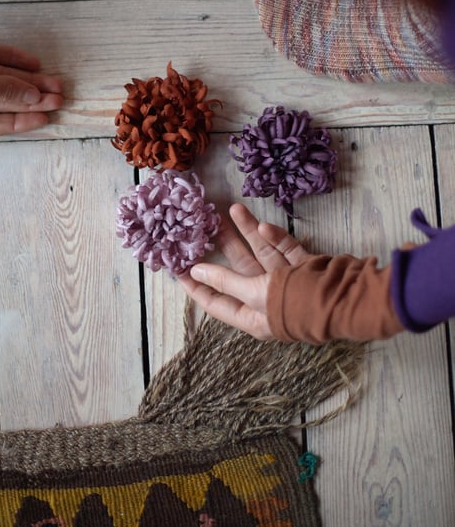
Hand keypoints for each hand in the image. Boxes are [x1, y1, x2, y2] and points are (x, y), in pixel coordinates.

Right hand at [0, 27, 62, 134]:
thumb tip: (32, 98)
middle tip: (57, 98)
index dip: (20, 121)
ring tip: (55, 82)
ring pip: (0, 77)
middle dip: (31, 99)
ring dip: (28, 79)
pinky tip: (35, 64)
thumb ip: (1, 91)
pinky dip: (13, 58)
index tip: (45, 117)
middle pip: (1, 101)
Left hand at [179, 203, 309, 339]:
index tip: (176, 268)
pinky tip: (263, 225)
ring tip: (232, 209)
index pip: (216, 303)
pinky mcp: (303, 266)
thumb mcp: (257, 293)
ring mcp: (287, 282)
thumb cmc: (299, 304)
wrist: (350, 298)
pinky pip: (284, 249)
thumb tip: (196, 272)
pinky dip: (275, 237)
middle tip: (205, 224)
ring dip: (247, 233)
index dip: (196, 286)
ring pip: (261, 253)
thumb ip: (227, 281)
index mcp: (253, 317)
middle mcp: (267, 300)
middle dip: (223, 248)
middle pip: (238, 272)